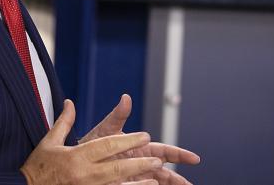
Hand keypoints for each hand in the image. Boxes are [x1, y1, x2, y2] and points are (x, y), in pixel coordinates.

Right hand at [21, 99, 163, 184]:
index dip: (128, 140)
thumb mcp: (49, 142)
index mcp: (76, 156)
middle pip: (118, 167)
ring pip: (117, 184)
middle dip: (140, 163)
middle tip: (158, 159)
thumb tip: (70, 102)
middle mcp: (84, 174)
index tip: (145, 136)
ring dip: (138, 182)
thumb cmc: (37, 167)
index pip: (108, 146)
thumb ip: (64, 122)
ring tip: (155, 177)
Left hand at [81, 94, 200, 184]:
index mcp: (141, 148)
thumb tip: (126, 98)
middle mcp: (141, 163)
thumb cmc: (94, 142)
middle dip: (178, 178)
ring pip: (157, 183)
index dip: (180, 155)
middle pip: (165, 172)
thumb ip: (118, 116)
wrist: (78, 159)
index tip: (194, 158)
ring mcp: (135, 177)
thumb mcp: (107, 129)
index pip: (165, 151)